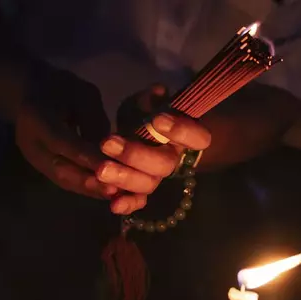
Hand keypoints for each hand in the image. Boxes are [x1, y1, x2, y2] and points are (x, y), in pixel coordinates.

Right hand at [15, 70, 116, 198]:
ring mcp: (34, 158)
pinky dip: (85, 187)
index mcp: (36, 118)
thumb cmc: (58, 86)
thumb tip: (109, 150)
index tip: (112, 167)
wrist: (28, 91)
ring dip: (89, 189)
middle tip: (116, 190)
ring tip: (115, 195)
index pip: (63, 142)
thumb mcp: (81, 93)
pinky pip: (64, 180)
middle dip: (89, 181)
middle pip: (60, 169)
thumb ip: (94, 120)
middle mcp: (30, 143)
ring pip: (62, 179)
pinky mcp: (41, 167)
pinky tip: (105, 191)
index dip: (87, 157)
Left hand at [96, 85, 210, 214]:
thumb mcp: (145, 102)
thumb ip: (149, 99)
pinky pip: (138, 202)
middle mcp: (173, 159)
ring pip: (148, 184)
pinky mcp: (140, 192)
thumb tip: (156, 93)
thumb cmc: (144, 114)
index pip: (198, 138)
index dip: (182, 131)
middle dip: (135, 154)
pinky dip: (127, 204)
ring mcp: (156, 177)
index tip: (159, 119)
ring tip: (101, 169)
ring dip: (124, 177)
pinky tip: (113, 205)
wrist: (137, 135)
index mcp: (183, 137)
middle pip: (163, 164)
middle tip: (108, 143)